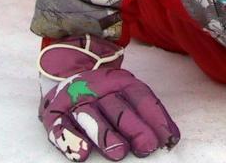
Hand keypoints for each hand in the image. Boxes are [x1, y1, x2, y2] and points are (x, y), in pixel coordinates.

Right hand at [39, 36, 178, 160]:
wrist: (64, 70)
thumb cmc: (104, 94)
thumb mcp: (126, 93)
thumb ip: (148, 112)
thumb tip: (172, 137)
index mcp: (119, 81)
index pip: (140, 96)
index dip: (154, 116)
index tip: (167, 138)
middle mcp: (97, 89)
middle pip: (117, 109)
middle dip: (134, 128)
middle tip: (147, 147)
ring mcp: (75, 100)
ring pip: (91, 118)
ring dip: (106, 136)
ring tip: (119, 153)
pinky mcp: (53, 114)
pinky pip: (59, 128)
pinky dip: (70, 141)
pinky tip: (82, 154)